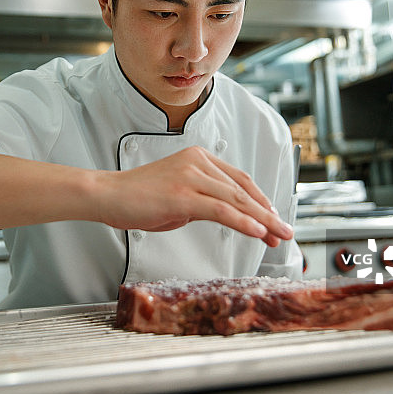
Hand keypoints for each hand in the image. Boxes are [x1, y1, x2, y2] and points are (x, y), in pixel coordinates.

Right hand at [94, 146, 292, 245]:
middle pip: (243, 190)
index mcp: (198, 158)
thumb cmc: (138, 197)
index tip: (273, 218)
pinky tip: (257, 232)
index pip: (239, 179)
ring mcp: (190, 177)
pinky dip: (242, 221)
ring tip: (277, 235)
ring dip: (262, 220)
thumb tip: (225, 215)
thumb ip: (203, 200)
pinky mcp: (182, 195)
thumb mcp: (178, 194)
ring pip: (236, 199)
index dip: (260, 200)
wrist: (108, 195)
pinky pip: (221, 209)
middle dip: (267, 214)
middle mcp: (197, 162)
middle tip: (284, 231)